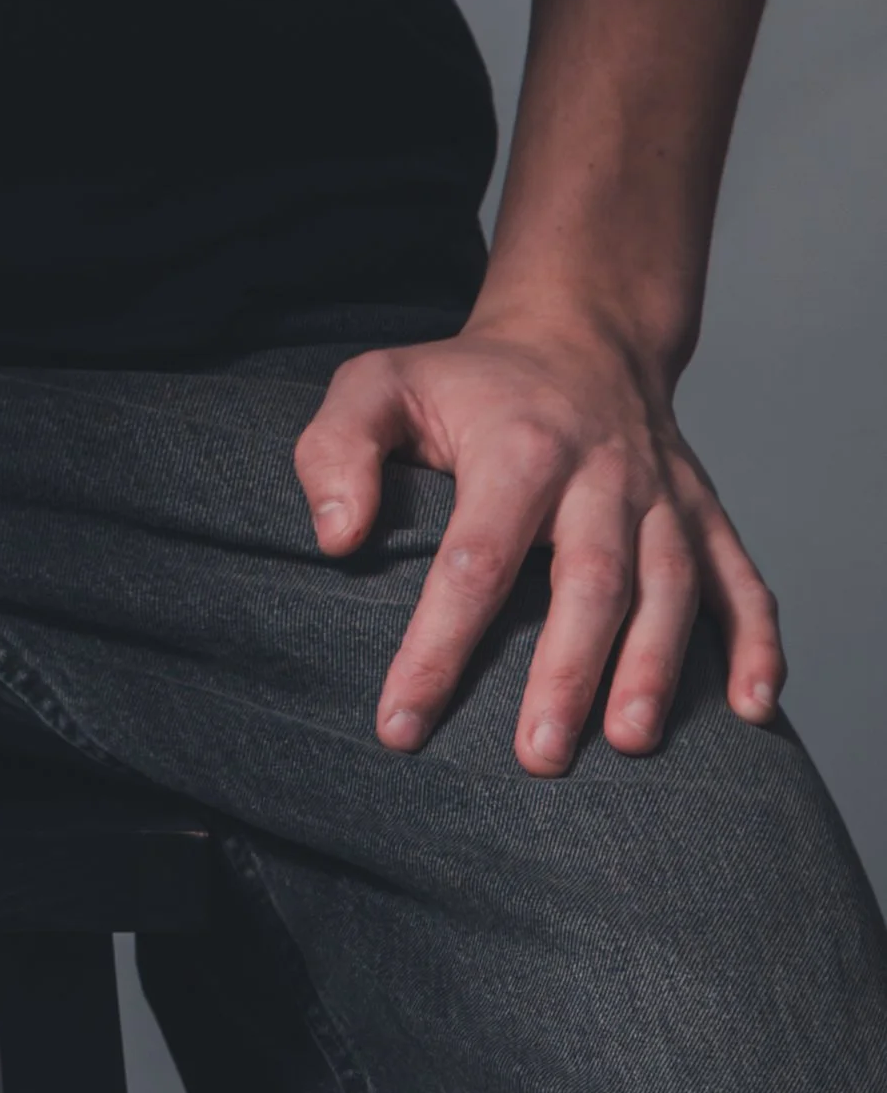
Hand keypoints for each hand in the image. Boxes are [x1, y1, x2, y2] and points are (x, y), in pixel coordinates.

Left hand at [293, 314, 783, 775]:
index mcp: (516, 447)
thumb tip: (338, 538)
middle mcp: (600, 473)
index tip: (401, 726)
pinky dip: (757, 642)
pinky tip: (754, 709)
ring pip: (671, 584)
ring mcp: (660, 496)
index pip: (473, 559)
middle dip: (566, 672)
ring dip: (656, 666)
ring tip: (630, 743)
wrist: (576, 332)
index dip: (438, 648)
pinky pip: (742, 579)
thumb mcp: (377, 384)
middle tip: (538, 760)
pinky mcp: (703, 513)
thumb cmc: (465, 382)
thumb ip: (336, 450)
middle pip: (589, 578)